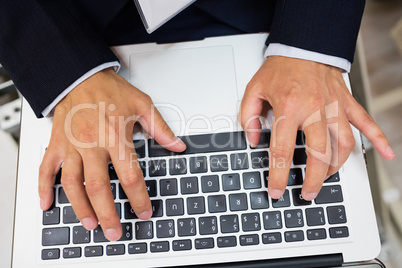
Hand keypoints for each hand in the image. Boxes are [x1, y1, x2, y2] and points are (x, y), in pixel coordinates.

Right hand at [38, 68, 185, 240]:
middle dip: (108, 214)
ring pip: (72, 184)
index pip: (129, 175)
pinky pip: (46, 169)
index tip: (143, 211)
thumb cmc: (109, 89)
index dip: (138, 198)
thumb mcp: (142, 104)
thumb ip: (161, 128)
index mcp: (115, 136)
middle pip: (99, 187)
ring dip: (80, 208)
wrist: (80, 75)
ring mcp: (72, 146)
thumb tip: (178, 145)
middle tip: (115, 231)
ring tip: (90, 224)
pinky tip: (47, 203)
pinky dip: (44, 188)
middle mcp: (92, 144)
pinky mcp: (57, 144)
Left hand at [240, 56, 394, 200]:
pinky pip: (366, 122)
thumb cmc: (280, 68)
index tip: (277, 191)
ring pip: (343, 144)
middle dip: (313, 180)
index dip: (278, 176)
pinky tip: (385, 154)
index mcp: (288, 109)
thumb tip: (254, 141)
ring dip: (336, 167)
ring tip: (326, 178)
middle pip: (318, 155)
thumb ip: (249, 117)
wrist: (303, 44)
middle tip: (307, 194)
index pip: (281, 151)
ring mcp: (334, 107)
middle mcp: (313, 110)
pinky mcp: (347, 102)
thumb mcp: (254, 91)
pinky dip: (377, 139)